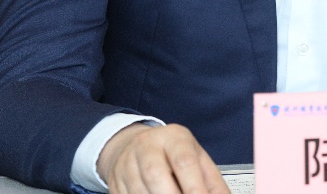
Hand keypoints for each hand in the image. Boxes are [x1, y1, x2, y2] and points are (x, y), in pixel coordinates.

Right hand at [98, 122, 227, 193]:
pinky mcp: (115, 182)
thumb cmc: (174, 155)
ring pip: (139, 191)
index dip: (194, 187)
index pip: (184, 161)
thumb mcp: (197, 159)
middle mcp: (146, 146)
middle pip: (155, 174)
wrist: (135, 145)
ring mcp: (126, 163)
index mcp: (173, 137)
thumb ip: (212, 182)